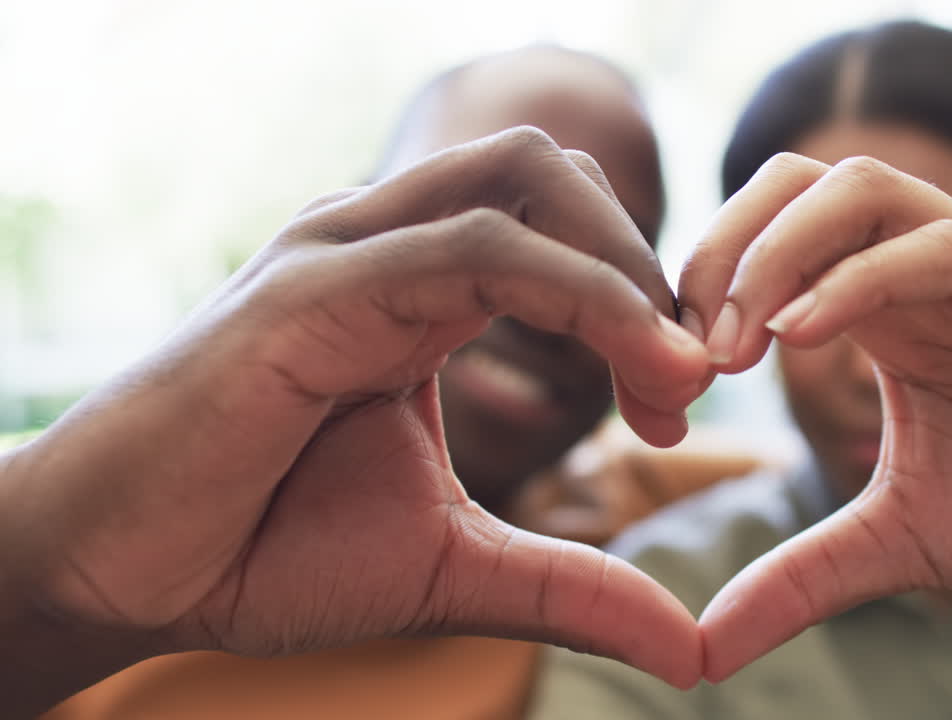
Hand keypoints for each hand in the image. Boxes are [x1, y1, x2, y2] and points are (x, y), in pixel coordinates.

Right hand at [0, 127, 706, 713]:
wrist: (123, 572)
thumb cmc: (268, 553)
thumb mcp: (458, 570)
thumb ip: (574, 588)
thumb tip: (692, 650)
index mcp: (420, 291)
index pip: (564, 233)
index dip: (645, 305)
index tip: (679, 413)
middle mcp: (388, 247)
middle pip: (556, 175)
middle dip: (648, 266)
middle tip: (687, 385)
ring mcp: (347, 252)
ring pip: (526, 182)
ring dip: (625, 268)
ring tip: (671, 376)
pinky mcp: (313, 286)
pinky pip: (471, 248)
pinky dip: (574, 292)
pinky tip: (628, 363)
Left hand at [679, 153, 951, 680]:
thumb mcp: (894, 544)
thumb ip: (800, 576)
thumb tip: (703, 648)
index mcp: (893, 306)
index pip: (778, 228)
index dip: (707, 284)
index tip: (672, 377)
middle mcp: (936, 272)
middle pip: (805, 182)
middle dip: (724, 250)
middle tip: (688, 351)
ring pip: (866, 193)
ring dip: (775, 257)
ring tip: (731, 349)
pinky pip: (941, 252)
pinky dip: (855, 283)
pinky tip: (798, 340)